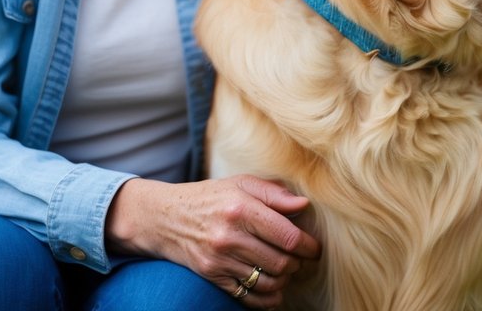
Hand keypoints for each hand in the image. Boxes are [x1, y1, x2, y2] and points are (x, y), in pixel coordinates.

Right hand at [106, 175, 320, 308]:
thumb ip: (274, 194)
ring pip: (267, 281)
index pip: (288, 237)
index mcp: (242, 209)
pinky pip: (246, 296)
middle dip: (298, 264)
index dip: (309, 246)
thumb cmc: (210, 197)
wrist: (165, 217)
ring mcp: (219, 259)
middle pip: (281, 262)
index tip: (315, 249)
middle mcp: (230, 236)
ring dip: (284, 280)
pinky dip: (266, 298)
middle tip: (300, 259)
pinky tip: (273, 290)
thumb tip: (304, 206)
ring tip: (286, 271)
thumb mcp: (241, 184)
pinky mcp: (211, 276)